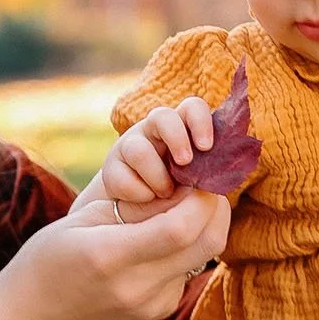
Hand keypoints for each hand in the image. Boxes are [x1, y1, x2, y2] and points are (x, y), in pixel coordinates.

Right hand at [0, 184, 228, 319]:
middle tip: (203, 182)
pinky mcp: (160, 311)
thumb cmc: (50, 259)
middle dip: (214, 206)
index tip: (196, 173)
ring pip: (204, 255)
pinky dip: (187, 246)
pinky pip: (188, 270)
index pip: (181, 226)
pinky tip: (165, 235)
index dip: (200, 195)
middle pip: (208, 242)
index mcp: (111, 256)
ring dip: (204, 224)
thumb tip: (185, 187)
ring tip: (183, 203)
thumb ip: (137, 206)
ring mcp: (152, 304)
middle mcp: (138, 286)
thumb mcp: (84, 219)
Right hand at [98, 98, 216, 221]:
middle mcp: (154, 130)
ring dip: (157, 177)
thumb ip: (203, 176)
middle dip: (177, 139)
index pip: (192, 108)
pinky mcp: (111, 169)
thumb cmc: (180, 191)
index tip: (206, 147)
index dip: (200, 121)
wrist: (143, 211)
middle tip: (185, 162)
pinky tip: (147, 199)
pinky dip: (140, 194)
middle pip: (162, 116)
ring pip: (139, 150)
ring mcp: (130, 146)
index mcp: (182, 128)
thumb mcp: (196, 181)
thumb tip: (203, 182)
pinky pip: (124, 179)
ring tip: (165, 193)